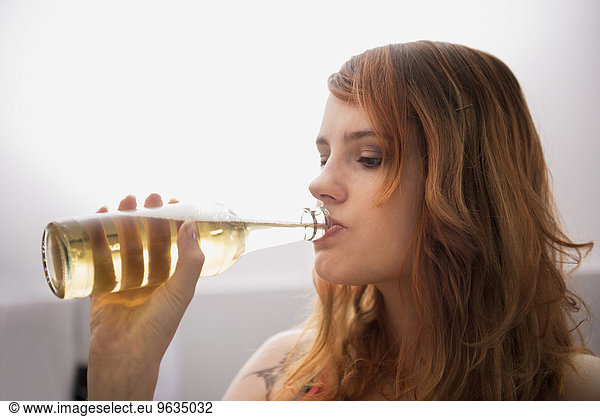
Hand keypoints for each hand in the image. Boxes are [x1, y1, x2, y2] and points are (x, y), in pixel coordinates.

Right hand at [87, 194, 204, 399]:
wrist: (125, 356)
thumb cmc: (158, 328)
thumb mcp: (182, 291)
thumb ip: (190, 260)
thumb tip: (191, 225)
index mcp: (172, 279)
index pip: (175, 243)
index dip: (174, 223)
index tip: (171, 202)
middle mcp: (151, 278)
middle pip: (149, 240)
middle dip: (148, 217)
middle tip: (147, 197)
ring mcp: (126, 281)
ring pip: (125, 245)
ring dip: (124, 222)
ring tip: (125, 202)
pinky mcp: (102, 287)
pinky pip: (100, 258)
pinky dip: (98, 240)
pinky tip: (98, 221)